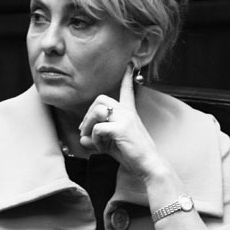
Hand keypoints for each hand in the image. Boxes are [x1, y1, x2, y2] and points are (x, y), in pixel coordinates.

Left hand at [79, 64, 164, 180]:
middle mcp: (127, 112)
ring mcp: (125, 119)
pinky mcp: (121, 129)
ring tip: (91, 139)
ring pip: (97, 111)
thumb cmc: (132, 154)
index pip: (127, 90)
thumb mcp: (111, 144)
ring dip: (88, 125)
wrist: (148, 164)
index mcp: (129, 112)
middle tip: (84, 129)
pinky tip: (102, 147)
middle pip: (101, 98)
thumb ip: (96, 139)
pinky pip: (98, 128)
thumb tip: (82, 139)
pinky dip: (94, 139)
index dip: (127, 78)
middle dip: (88, 114)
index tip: (129, 65)